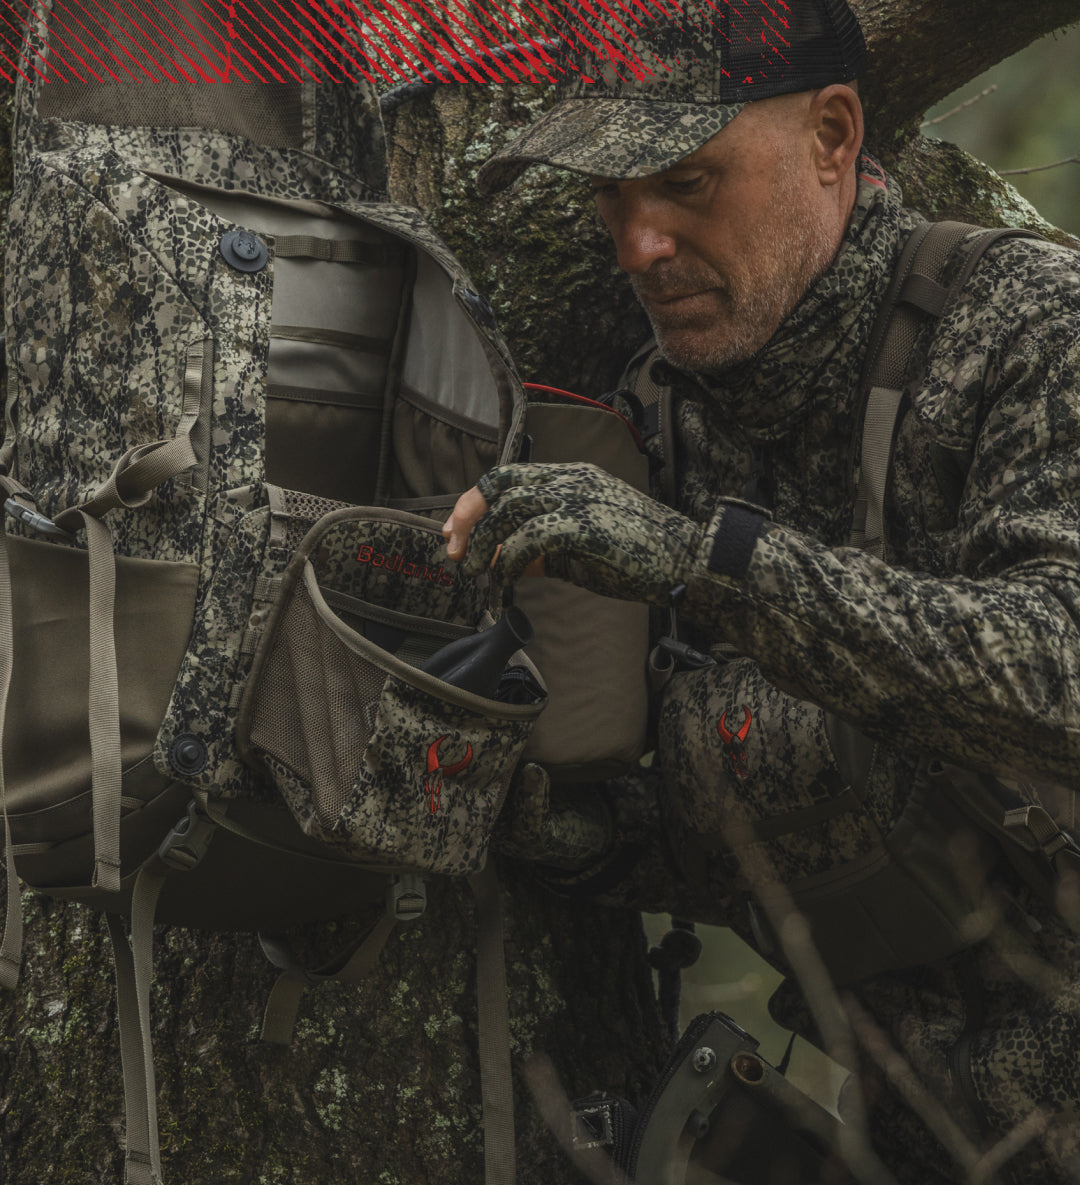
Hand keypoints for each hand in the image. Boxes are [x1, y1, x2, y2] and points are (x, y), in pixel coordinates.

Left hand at [444, 462, 703, 605]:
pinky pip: (529, 538)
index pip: (508, 477)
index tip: (455, 531)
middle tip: (455, 551)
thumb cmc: (639, 558)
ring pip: (509, 508)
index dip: (474, 502)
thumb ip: (544, 550)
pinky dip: (509, 560)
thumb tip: (504, 561)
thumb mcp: (582, 549)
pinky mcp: (584, 525)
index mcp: (573, 477)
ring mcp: (579, 498)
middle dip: (468, 517)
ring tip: (475, 571)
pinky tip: (507, 579)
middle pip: (499, 484)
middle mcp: (572, 479)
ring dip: (483, 543)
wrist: (688, 562)